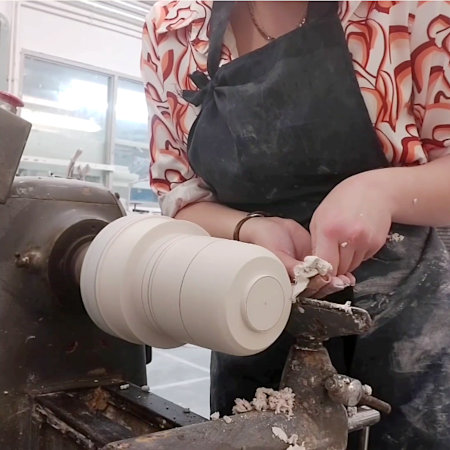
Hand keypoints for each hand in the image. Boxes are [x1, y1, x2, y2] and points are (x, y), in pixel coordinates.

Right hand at [239, 216, 353, 297]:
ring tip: (346, 278)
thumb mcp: (275, 255)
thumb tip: (303, 276)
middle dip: (329, 285)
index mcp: (286, 283)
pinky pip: (327, 268)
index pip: (304, 290)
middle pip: (317, 288)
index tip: (326, 279)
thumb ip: (290, 267)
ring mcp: (307, 270)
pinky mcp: (315, 260)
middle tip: (340, 280)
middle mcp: (298, 279)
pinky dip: (337, 270)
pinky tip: (346, 271)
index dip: (317, 287)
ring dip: (336, 280)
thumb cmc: (264, 241)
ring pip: (323, 280)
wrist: (268, 225)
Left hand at [310, 171, 392, 275]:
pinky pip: (363, 260)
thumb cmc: (341, 202)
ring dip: (346, 262)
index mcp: (329, 230)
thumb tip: (315, 268)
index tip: (319, 272)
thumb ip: (316, 244)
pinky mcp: (377, 244)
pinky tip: (356, 240)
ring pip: (351, 267)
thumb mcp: (319, 218)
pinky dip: (357, 256)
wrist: (374, 191)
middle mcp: (348, 237)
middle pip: (339, 269)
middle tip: (332, 255)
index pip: (324, 265)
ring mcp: (365, 241)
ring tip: (344, 244)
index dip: (321, 272)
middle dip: (334, 267)